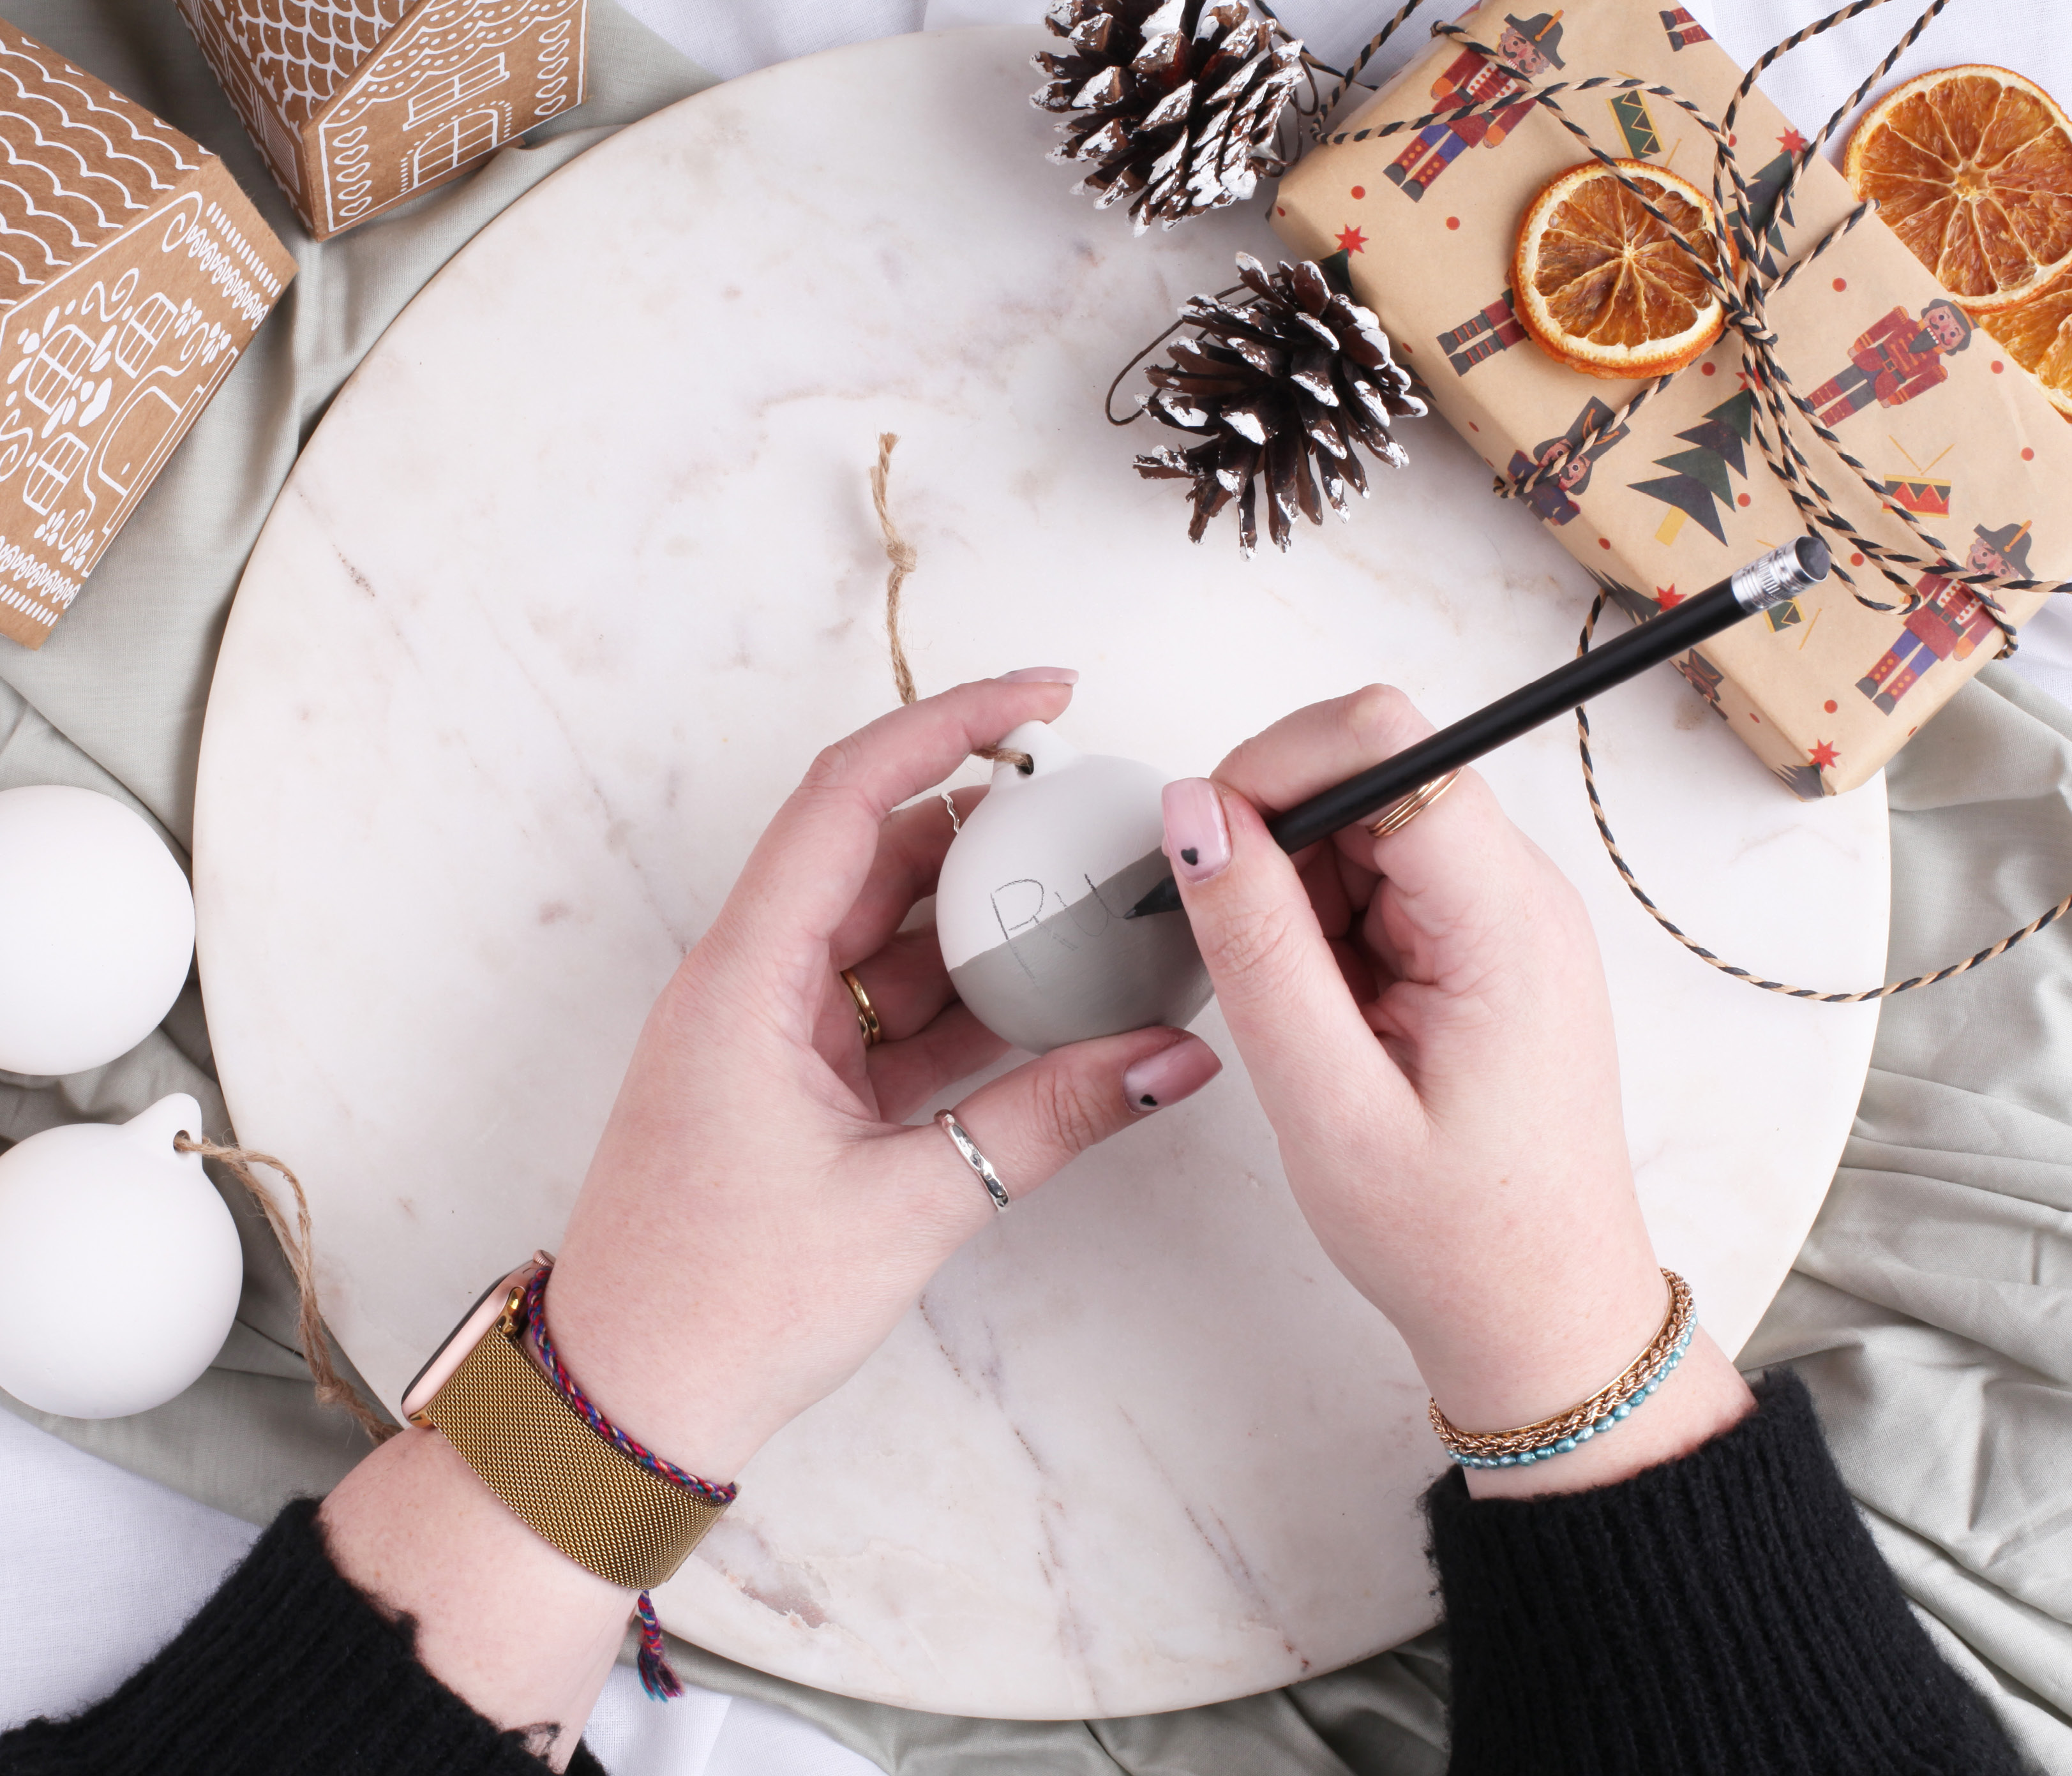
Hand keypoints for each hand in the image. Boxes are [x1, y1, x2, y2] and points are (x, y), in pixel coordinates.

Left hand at [541, 670, 1220, 1479]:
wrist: (627, 1404)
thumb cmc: (723, 1305)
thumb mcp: (910, 1205)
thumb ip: (1052, 1120)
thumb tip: (1172, 1061)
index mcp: (746, 979)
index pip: (848, 798)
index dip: (946, 723)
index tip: (1041, 695)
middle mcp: (750, 983)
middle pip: (878, 854)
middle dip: (990, 826)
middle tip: (1094, 820)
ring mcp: (770, 1032)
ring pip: (891, 933)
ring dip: (985, 921)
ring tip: (1090, 914)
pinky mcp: (793, 1082)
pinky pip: (891, 1009)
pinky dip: (965, 1002)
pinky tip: (1048, 1007)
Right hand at [1160, 686, 1751, 1496]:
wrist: (1541, 1319)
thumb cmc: (1453, 1236)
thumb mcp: (1324, 1100)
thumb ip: (1254, 942)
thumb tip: (1191, 810)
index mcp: (1503, 919)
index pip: (1388, 741)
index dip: (1277, 766)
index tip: (1208, 848)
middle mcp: (1519, 893)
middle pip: (1369, 773)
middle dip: (1274, 841)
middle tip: (1246, 961)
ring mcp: (1502, 916)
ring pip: (1360, 827)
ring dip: (1294, 896)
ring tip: (1303, 1019)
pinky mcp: (1478, 944)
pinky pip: (1376, 884)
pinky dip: (1321, 931)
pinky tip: (1324, 1018)